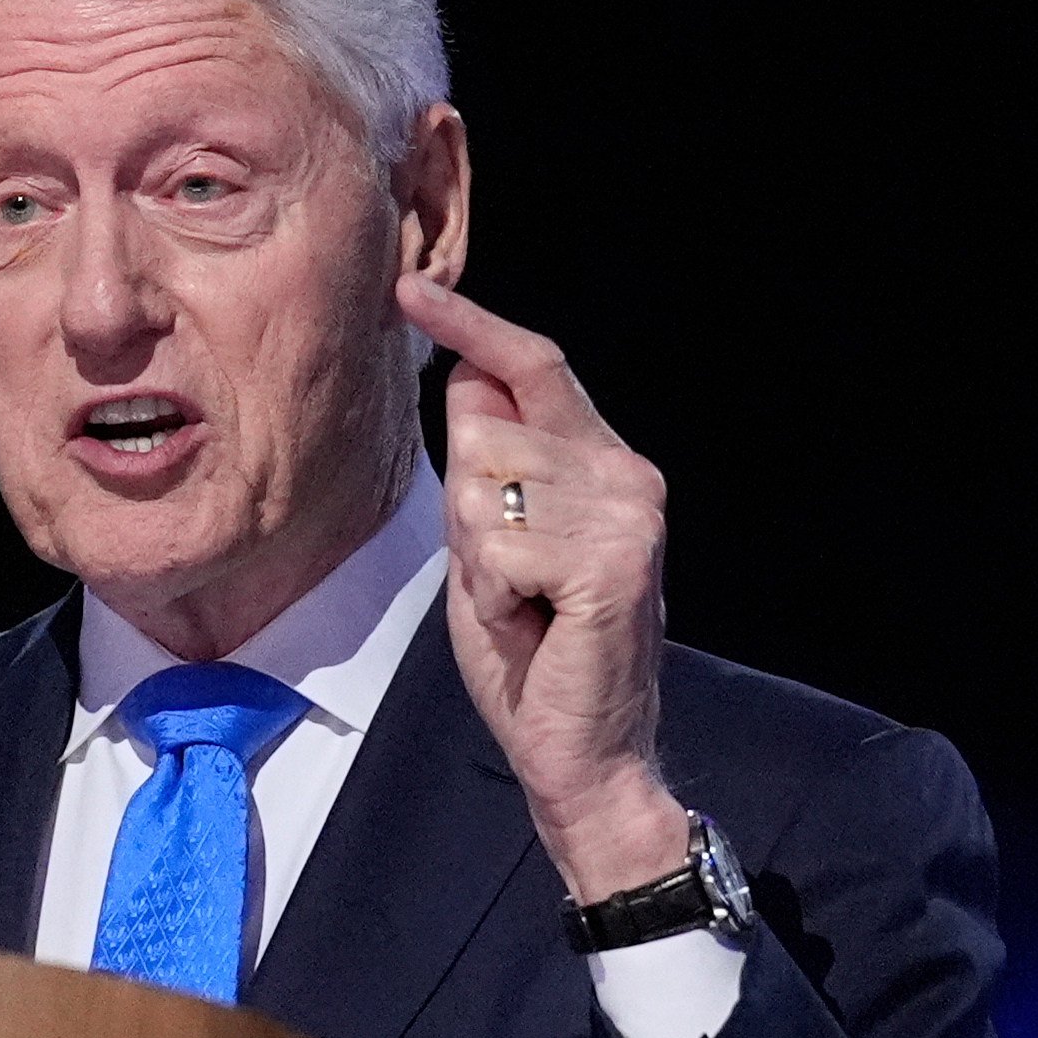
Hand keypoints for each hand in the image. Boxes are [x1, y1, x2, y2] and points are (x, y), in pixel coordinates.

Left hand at [396, 274, 687, 902]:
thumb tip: (464, 374)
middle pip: (483, 430)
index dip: (470, 323)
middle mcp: (628, 474)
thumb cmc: (532, 653)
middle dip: (466, 512)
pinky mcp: (614, 563)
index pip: (532, 365)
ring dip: (479, 562)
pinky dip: (493, 597)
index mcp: (602, 461)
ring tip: (523, 605)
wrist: (582, 751)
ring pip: (481, 488)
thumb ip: (488, 463)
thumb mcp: (491, 541)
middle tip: (508, 581)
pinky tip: (531, 626)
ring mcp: (628, 516)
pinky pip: (497, 547)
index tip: (409, 286)